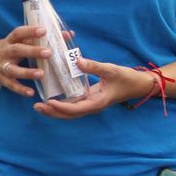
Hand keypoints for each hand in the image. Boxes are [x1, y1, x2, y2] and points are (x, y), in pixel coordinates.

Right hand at [0, 24, 57, 97]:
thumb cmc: (8, 48)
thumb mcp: (18, 41)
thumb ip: (39, 39)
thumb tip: (68, 34)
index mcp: (11, 40)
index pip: (19, 33)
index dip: (31, 31)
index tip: (44, 30)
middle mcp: (5, 52)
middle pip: (17, 50)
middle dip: (32, 51)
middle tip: (49, 53)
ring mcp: (2, 66)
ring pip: (13, 69)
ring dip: (27, 72)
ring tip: (42, 74)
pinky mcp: (1, 79)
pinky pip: (10, 85)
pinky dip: (20, 89)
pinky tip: (31, 93)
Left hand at [33, 57, 152, 119]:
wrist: (138, 85)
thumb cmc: (126, 78)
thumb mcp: (111, 70)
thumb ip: (94, 66)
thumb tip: (77, 61)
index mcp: (97, 102)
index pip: (76, 108)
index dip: (61, 107)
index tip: (48, 102)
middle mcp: (92, 106)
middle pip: (70, 114)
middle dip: (53, 112)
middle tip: (36, 106)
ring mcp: (91, 104)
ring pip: (71, 112)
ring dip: (55, 110)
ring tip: (39, 106)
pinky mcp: (90, 100)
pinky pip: (74, 106)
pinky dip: (62, 105)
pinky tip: (52, 99)